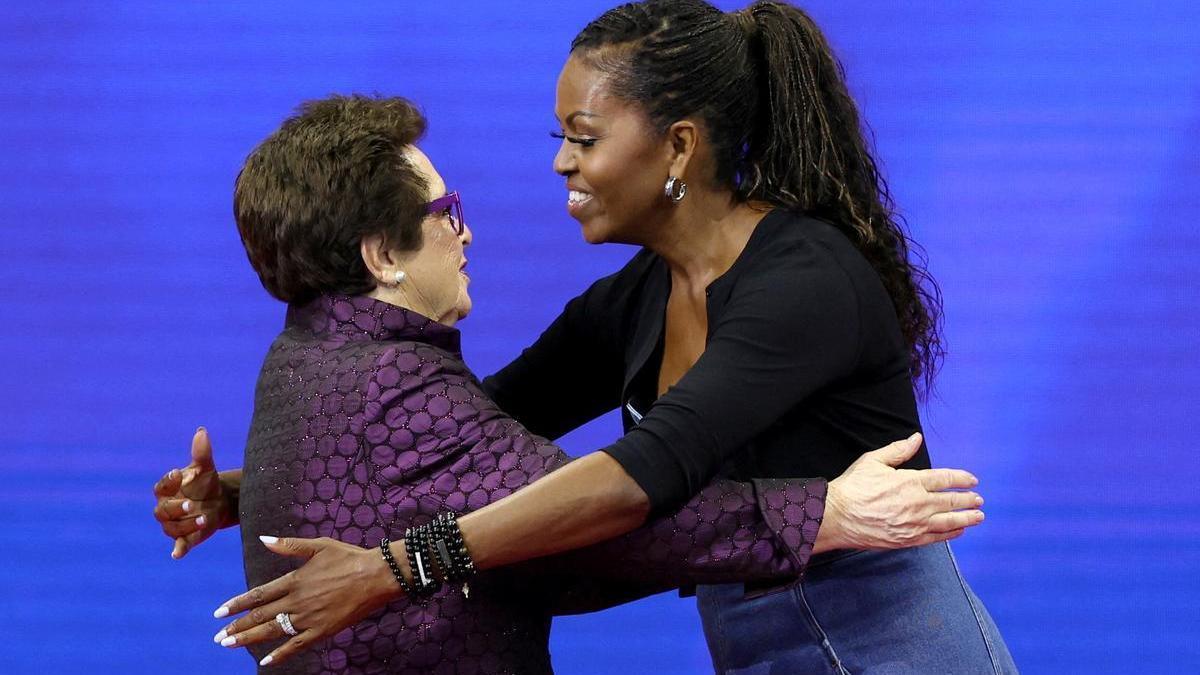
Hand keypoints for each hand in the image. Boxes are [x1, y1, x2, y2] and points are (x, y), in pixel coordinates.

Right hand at [152, 428, 231, 558]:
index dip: (168, 481)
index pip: (162, 487)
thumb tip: (202, 431)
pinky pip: (179, 546)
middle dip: (177, 508)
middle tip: (191, 504)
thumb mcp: (206, 468)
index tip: (179, 474)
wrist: (219, 501)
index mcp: (168, 490)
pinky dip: (178, 550)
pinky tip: (177, 555)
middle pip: (164, 511)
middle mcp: (167, 508)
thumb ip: (202, 452)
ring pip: (173, 528)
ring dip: (186, 525)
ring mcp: (174, 525)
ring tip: (204, 518)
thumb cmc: (206, 483)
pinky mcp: (186, 538)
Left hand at [211, 536, 403, 666]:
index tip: (219, 612)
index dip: (237, 604)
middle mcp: (297, 601)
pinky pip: (297, 645)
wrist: (377, 576)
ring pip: (272, 631)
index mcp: (294, 580)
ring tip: (230, 645)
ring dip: (249, 639)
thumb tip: (263, 539)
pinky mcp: (322, 631)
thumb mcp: (319, 545)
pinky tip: (266, 661)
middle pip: (261, 615)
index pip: (259, 594)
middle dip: (237, 626)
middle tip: (219, 635)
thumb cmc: (349, 557)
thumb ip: (289, 546)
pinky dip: (280, 654)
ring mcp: (309, 618)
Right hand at [816, 433, 983, 551]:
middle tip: (979, 499)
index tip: (972, 480)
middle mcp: (918, 503)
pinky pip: (936, 537)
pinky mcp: (908, 540)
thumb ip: (898, 450)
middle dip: (968, 499)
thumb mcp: (873, 461)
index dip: (961, 478)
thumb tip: (917, 438)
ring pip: (949, 521)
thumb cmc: (853, 487)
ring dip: (967, 518)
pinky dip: (951, 533)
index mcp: (911, 481)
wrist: (837, 517)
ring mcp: (915, 524)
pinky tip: (959, 530)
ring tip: (978, 516)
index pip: (944, 479)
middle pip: (951, 501)